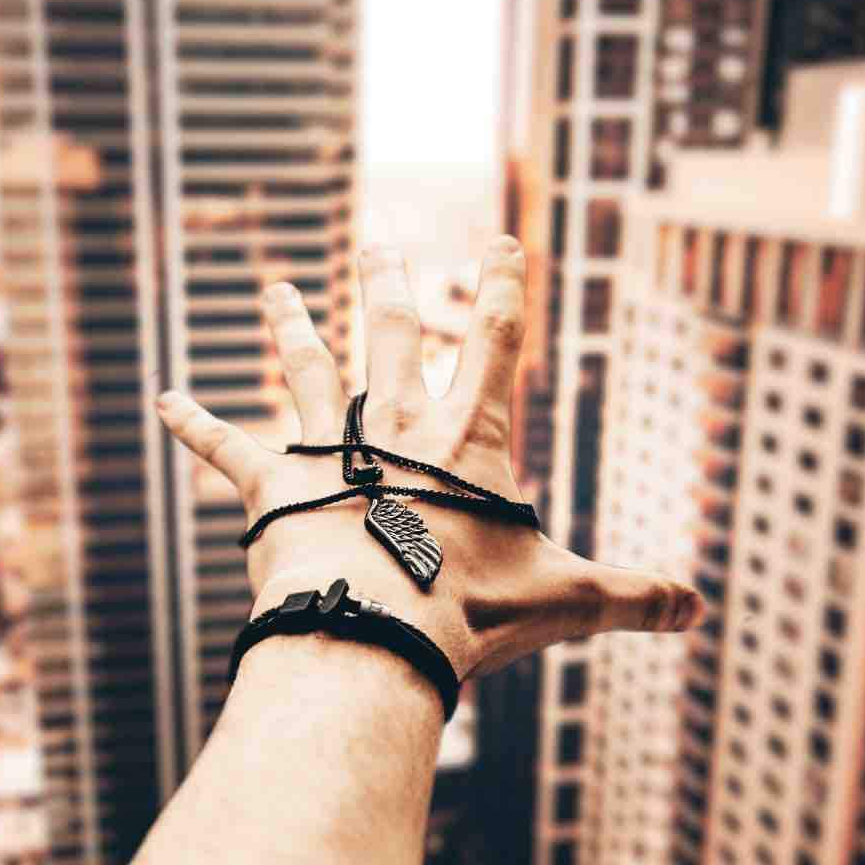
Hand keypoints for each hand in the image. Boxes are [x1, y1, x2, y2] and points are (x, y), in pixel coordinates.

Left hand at [156, 237, 702, 681]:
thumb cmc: (472, 612)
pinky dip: (194, 424)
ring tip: (274, 288)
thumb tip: (702, 608)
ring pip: (308, 370)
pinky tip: (162, 399)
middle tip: (378, 240)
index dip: (503, 285)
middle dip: (389, 282)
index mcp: (465, 441)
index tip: (503, 235)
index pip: (497, 342)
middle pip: (394, 334)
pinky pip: (226, 448)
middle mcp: (394, 428)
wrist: (376, 629)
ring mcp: (328, 450)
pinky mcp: (270, 488)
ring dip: (292, 328)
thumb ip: (632, 597)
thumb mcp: (564, 600)